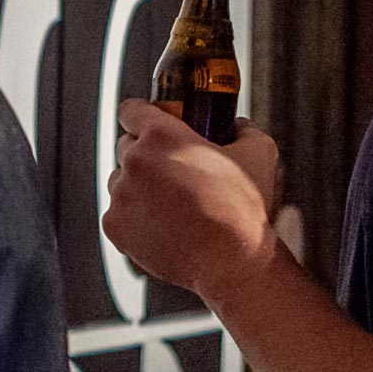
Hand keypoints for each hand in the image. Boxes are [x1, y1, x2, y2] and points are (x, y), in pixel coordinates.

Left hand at [105, 107, 284, 301]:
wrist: (231, 260)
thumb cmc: (244, 207)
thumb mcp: (258, 153)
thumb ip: (244, 129)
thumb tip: (238, 125)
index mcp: (162, 135)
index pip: (132, 110)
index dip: (140, 115)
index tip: (145, 122)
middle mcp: (134, 161)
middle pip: (125, 147)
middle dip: (144, 154)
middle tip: (170, 170)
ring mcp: (120, 195)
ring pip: (119, 181)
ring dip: (137, 187)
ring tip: (169, 203)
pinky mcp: (114, 226)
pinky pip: (118, 213)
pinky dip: (134, 217)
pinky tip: (162, 225)